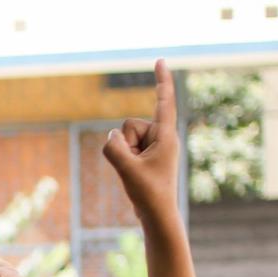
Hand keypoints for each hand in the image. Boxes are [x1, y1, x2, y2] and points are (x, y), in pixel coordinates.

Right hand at [101, 59, 178, 223]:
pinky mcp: (145, 155)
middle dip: (124, 143)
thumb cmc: (149, 193)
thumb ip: (113, 148)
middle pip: (128, 125)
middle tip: (137, 167)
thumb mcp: (126, 169)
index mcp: (166, 135)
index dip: (161, 80)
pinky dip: (122, 159)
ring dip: (123, 154)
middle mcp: (161, 136)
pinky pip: (123, 147)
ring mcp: (152, 146)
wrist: (157, 214)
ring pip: (122, 137)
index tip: (160, 60)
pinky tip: (135, 174)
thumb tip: (111, 137)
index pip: (164, 101)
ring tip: (137, 172)